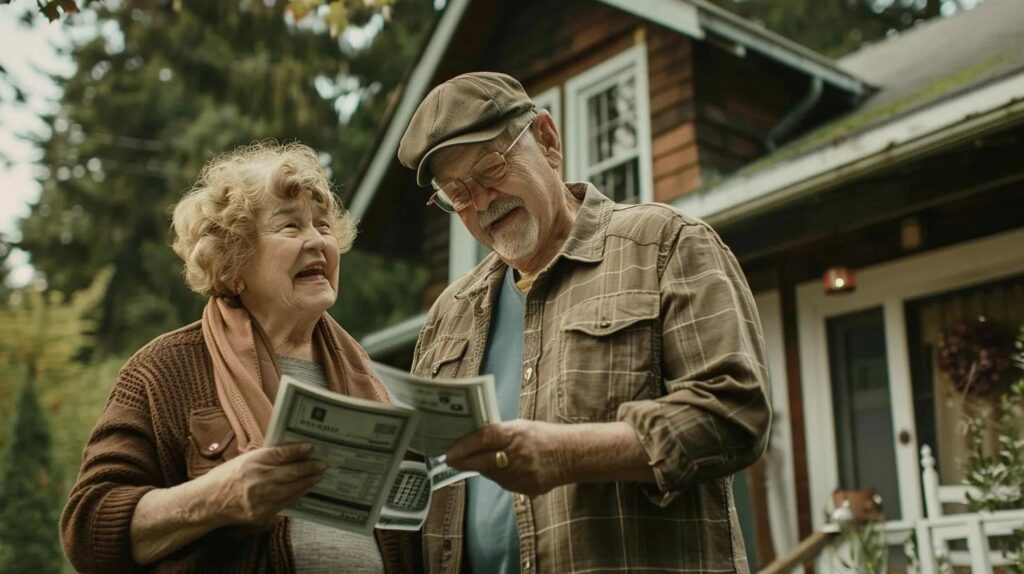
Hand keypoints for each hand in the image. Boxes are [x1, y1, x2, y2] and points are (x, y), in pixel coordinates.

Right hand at [199, 442, 325, 526]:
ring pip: (292, 489)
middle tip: (323, 464)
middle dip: (310, 468)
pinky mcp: (262, 513)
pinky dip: (296, 495)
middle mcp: (258, 480)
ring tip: (317, 476)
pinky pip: (285, 503)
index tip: (311, 447)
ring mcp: (261, 499)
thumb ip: (268, 456)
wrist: (208, 502)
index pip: (281, 454)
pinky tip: (304, 489)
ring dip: (308, 482)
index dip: (298, 450)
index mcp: (252, 462)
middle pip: (291, 472)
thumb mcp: (245, 459)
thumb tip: (292, 452)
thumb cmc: (226, 477)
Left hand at [446, 420, 574, 496]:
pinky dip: (499, 476)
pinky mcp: (525, 488)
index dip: (464, 446)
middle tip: (452, 460)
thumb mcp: (521, 426)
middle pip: (483, 461)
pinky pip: (504, 483)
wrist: (570, 455)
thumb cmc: (543, 436)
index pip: (484, 439)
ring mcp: (522, 474)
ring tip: (485, 460)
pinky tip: (506, 468)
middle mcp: (517, 454)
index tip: (450, 451)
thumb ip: (498, 432)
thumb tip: (472, 439)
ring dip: (484, 468)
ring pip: (491, 474)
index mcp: (515, 434)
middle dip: (465, 461)